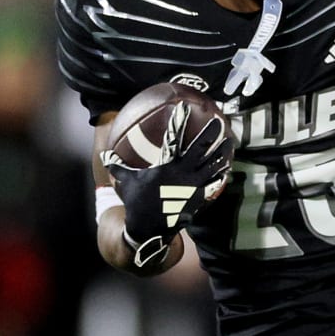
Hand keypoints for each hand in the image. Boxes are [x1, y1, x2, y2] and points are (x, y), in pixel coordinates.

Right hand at [100, 105, 229, 268]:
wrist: (149, 227)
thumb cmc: (136, 202)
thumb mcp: (126, 181)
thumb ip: (117, 166)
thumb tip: (105, 155)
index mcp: (167, 165)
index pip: (175, 138)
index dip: (180, 122)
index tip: (185, 108)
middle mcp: (183, 173)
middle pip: (201, 149)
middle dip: (210, 135)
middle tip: (218, 123)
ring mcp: (193, 185)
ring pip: (211, 166)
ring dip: (221, 154)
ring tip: (229, 142)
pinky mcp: (198, 196)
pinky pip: (212, 184)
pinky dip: (219, 175)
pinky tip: (226, 169)